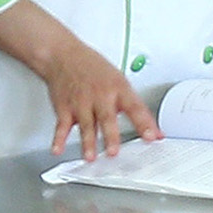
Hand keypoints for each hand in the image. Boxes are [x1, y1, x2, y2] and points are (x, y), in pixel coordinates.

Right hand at [0, 0, 159, 159]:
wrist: (63, 55)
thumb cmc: (93, 68)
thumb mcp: (119, 80)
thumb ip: (136, 108)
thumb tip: (154, 131)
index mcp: (118, 89)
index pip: (135, 107)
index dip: (144, 123)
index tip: (151, 136)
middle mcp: (100, 96)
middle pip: (107, 118)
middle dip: (110, 136)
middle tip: (113, 152)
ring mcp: (81, 103)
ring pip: (85, 125)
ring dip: (87, 142)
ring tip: (90, 157)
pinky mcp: (65, 108)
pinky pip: (61, 126)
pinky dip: (58, 139)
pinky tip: (58, 149)